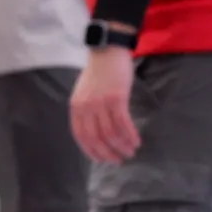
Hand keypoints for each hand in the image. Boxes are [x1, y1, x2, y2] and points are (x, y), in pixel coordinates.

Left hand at [70, 46, 140, 163]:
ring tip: (131, 151)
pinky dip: (130, 135)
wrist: (108, 51)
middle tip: (119, 160)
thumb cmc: (98, 72)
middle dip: (108, 153)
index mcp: (76, 107)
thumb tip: (95, 134)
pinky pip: (123, 123)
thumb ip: (86, 111)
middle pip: (96, 138)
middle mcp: (86, 107)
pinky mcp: (117, 98)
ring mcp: (101, 102)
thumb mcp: (84, 93)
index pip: (81, 136)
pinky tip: (136, 140)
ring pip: (111, 133)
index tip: (103, 160)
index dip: (92, 151)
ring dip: (122, 146)